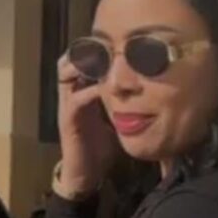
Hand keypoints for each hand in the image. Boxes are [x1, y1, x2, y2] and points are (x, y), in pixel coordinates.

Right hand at [57, 54, 116, 196]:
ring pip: (67, 72)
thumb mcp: (115, 119)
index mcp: (82, 91)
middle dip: (90, 49)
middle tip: (111, 46)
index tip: (120, 42)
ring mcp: (67, 106)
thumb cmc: (100, 147)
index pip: (85, 59)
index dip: (98, 48)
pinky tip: (107, 89)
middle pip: (71, 59)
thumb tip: (150, 91)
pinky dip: (92, 91)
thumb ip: (125, 103)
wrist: (85, 175)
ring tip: (107, 61)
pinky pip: (77, 99)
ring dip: (86, 64)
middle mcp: (72, 94)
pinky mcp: (68, 121)